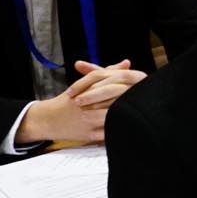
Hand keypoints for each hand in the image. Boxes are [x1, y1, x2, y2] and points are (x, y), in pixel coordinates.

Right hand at [18, 60, 144, 143]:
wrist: (47, 119)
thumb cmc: (69, 100)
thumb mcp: (85, 83)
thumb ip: (107, 72)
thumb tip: (127, 63)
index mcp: (89, 89)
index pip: (115, 85)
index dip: (132, 86)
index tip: (145, 86)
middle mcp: (88, 104)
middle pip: (116, 100)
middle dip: (131, 100)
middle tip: (149, 101)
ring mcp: (88, 120)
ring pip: (113, 117)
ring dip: (127, 116)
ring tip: (143, 115)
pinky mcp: (88, 134)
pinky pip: (109, 133)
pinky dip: (120, 130)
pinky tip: (132, 129)